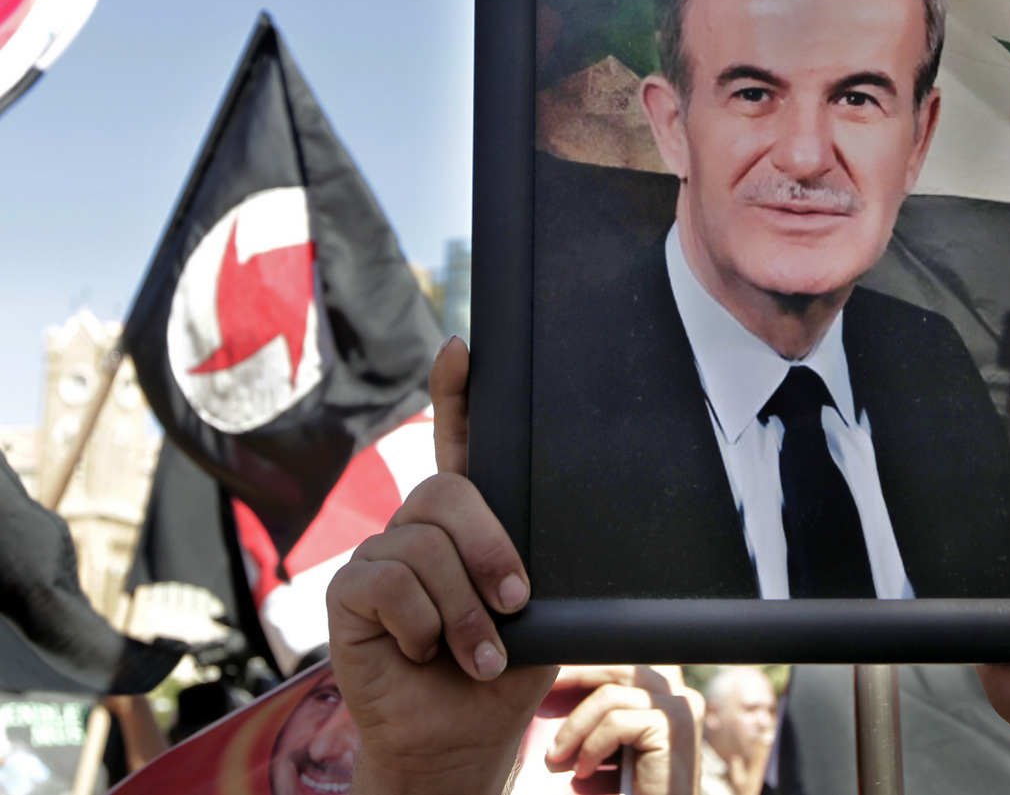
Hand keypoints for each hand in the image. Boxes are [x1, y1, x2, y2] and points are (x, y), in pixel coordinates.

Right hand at [328, 337, 557, 794]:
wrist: (462, 739)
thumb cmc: (504, 671)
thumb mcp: (542, 610)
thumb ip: (538, 560)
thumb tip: (581, 520)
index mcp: (469, 523)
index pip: (459, 441)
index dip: (457, 392)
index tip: (463, 349)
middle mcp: (420, 528)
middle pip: (447, 490)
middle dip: (490, 547)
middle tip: (516, 603)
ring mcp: (381, 556)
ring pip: (424, 546)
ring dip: (462, 612)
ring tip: (476, 654)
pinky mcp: (348, 593)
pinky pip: (388, 584)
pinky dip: (420, 627)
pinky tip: (422, 654)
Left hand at [543, 666, 703, 794]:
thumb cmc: (635, 792)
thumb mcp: (614, 747)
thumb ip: (601, 717)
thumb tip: (555, 689)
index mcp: (668, 695)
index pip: (623, 663)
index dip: (585, 667)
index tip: (552, 681)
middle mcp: (681, 695)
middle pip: (618, 666)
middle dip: (575, 677)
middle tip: (543, 697)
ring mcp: (680, 709)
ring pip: (610, 695)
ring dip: (575, 727)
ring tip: (557, 756)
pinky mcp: (671, 729)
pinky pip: (616, 723)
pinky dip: (592, 747)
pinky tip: (584, 771)